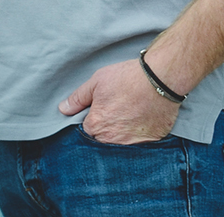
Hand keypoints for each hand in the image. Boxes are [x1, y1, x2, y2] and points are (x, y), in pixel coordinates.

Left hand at [59, 58, 179, 144]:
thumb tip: (63, 109)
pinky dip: (140, 136)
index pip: (88, 130)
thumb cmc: (127, 78)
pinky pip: (141, 145)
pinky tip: (143, 121)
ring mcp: (132, 143)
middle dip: (106, 130)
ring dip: (122, 136)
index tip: (103, 110)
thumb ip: (78, 98)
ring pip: (121, 145)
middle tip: (117, 112)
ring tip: (130, 116)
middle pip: (103, 141)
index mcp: (96, 125)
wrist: (160, 79)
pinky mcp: (150, 142)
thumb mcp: (97, 82)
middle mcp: (112, 139)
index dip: (94, 119)